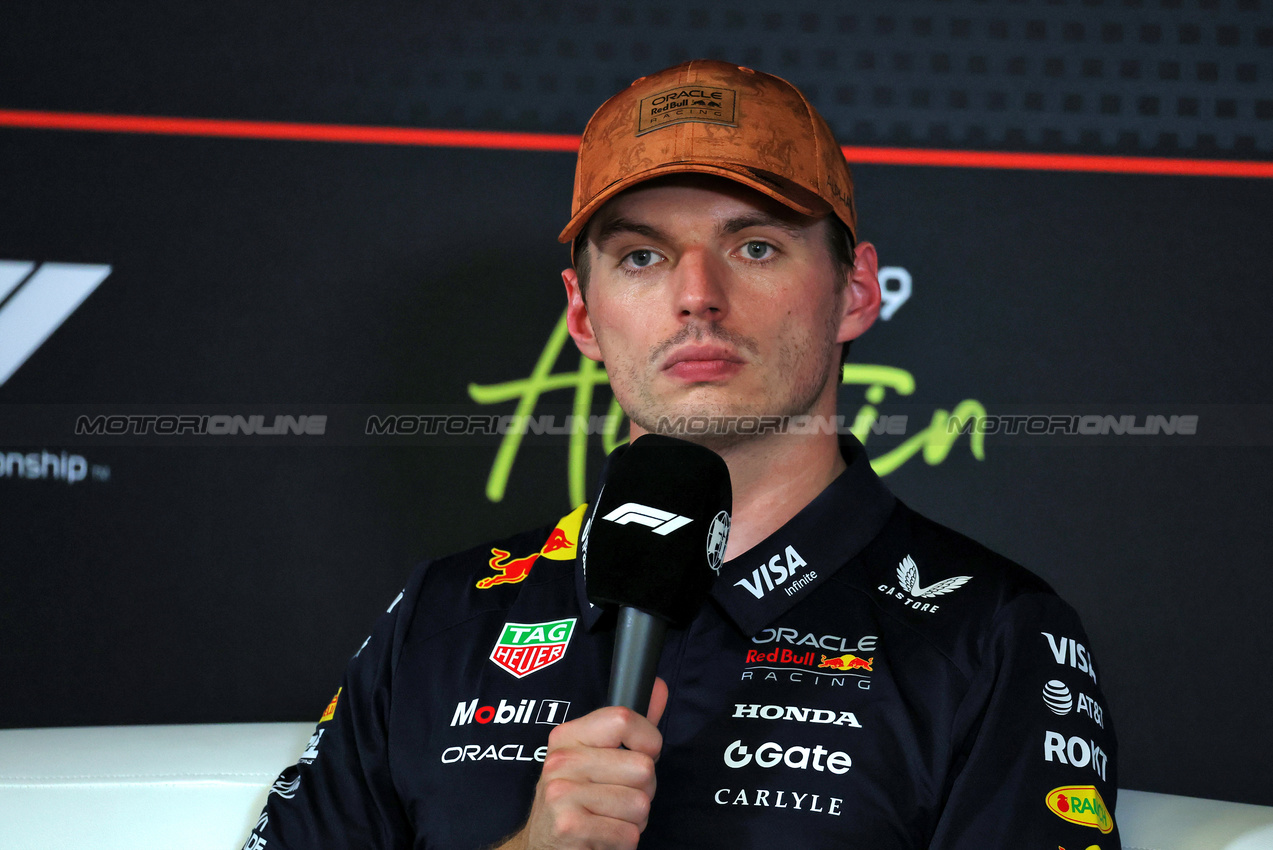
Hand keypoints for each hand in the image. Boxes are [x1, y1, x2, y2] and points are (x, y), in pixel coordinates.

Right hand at [496, 677, 668, 849]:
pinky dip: (624, 841)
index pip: (623, 719)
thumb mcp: (596, 758)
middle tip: (618, 799)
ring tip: (609, 818)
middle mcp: (561, 760)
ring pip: (640, 804)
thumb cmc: (578, 800)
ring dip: (634, 820)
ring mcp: (561, 793)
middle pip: (643, 767)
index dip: (648, 741)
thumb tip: (660, 687)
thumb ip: (631, 726)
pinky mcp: (569, 827)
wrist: (543, 846)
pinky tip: (603, 836)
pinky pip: (628, 834)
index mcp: (568, 736)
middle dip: (643, 791)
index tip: (642, 755)